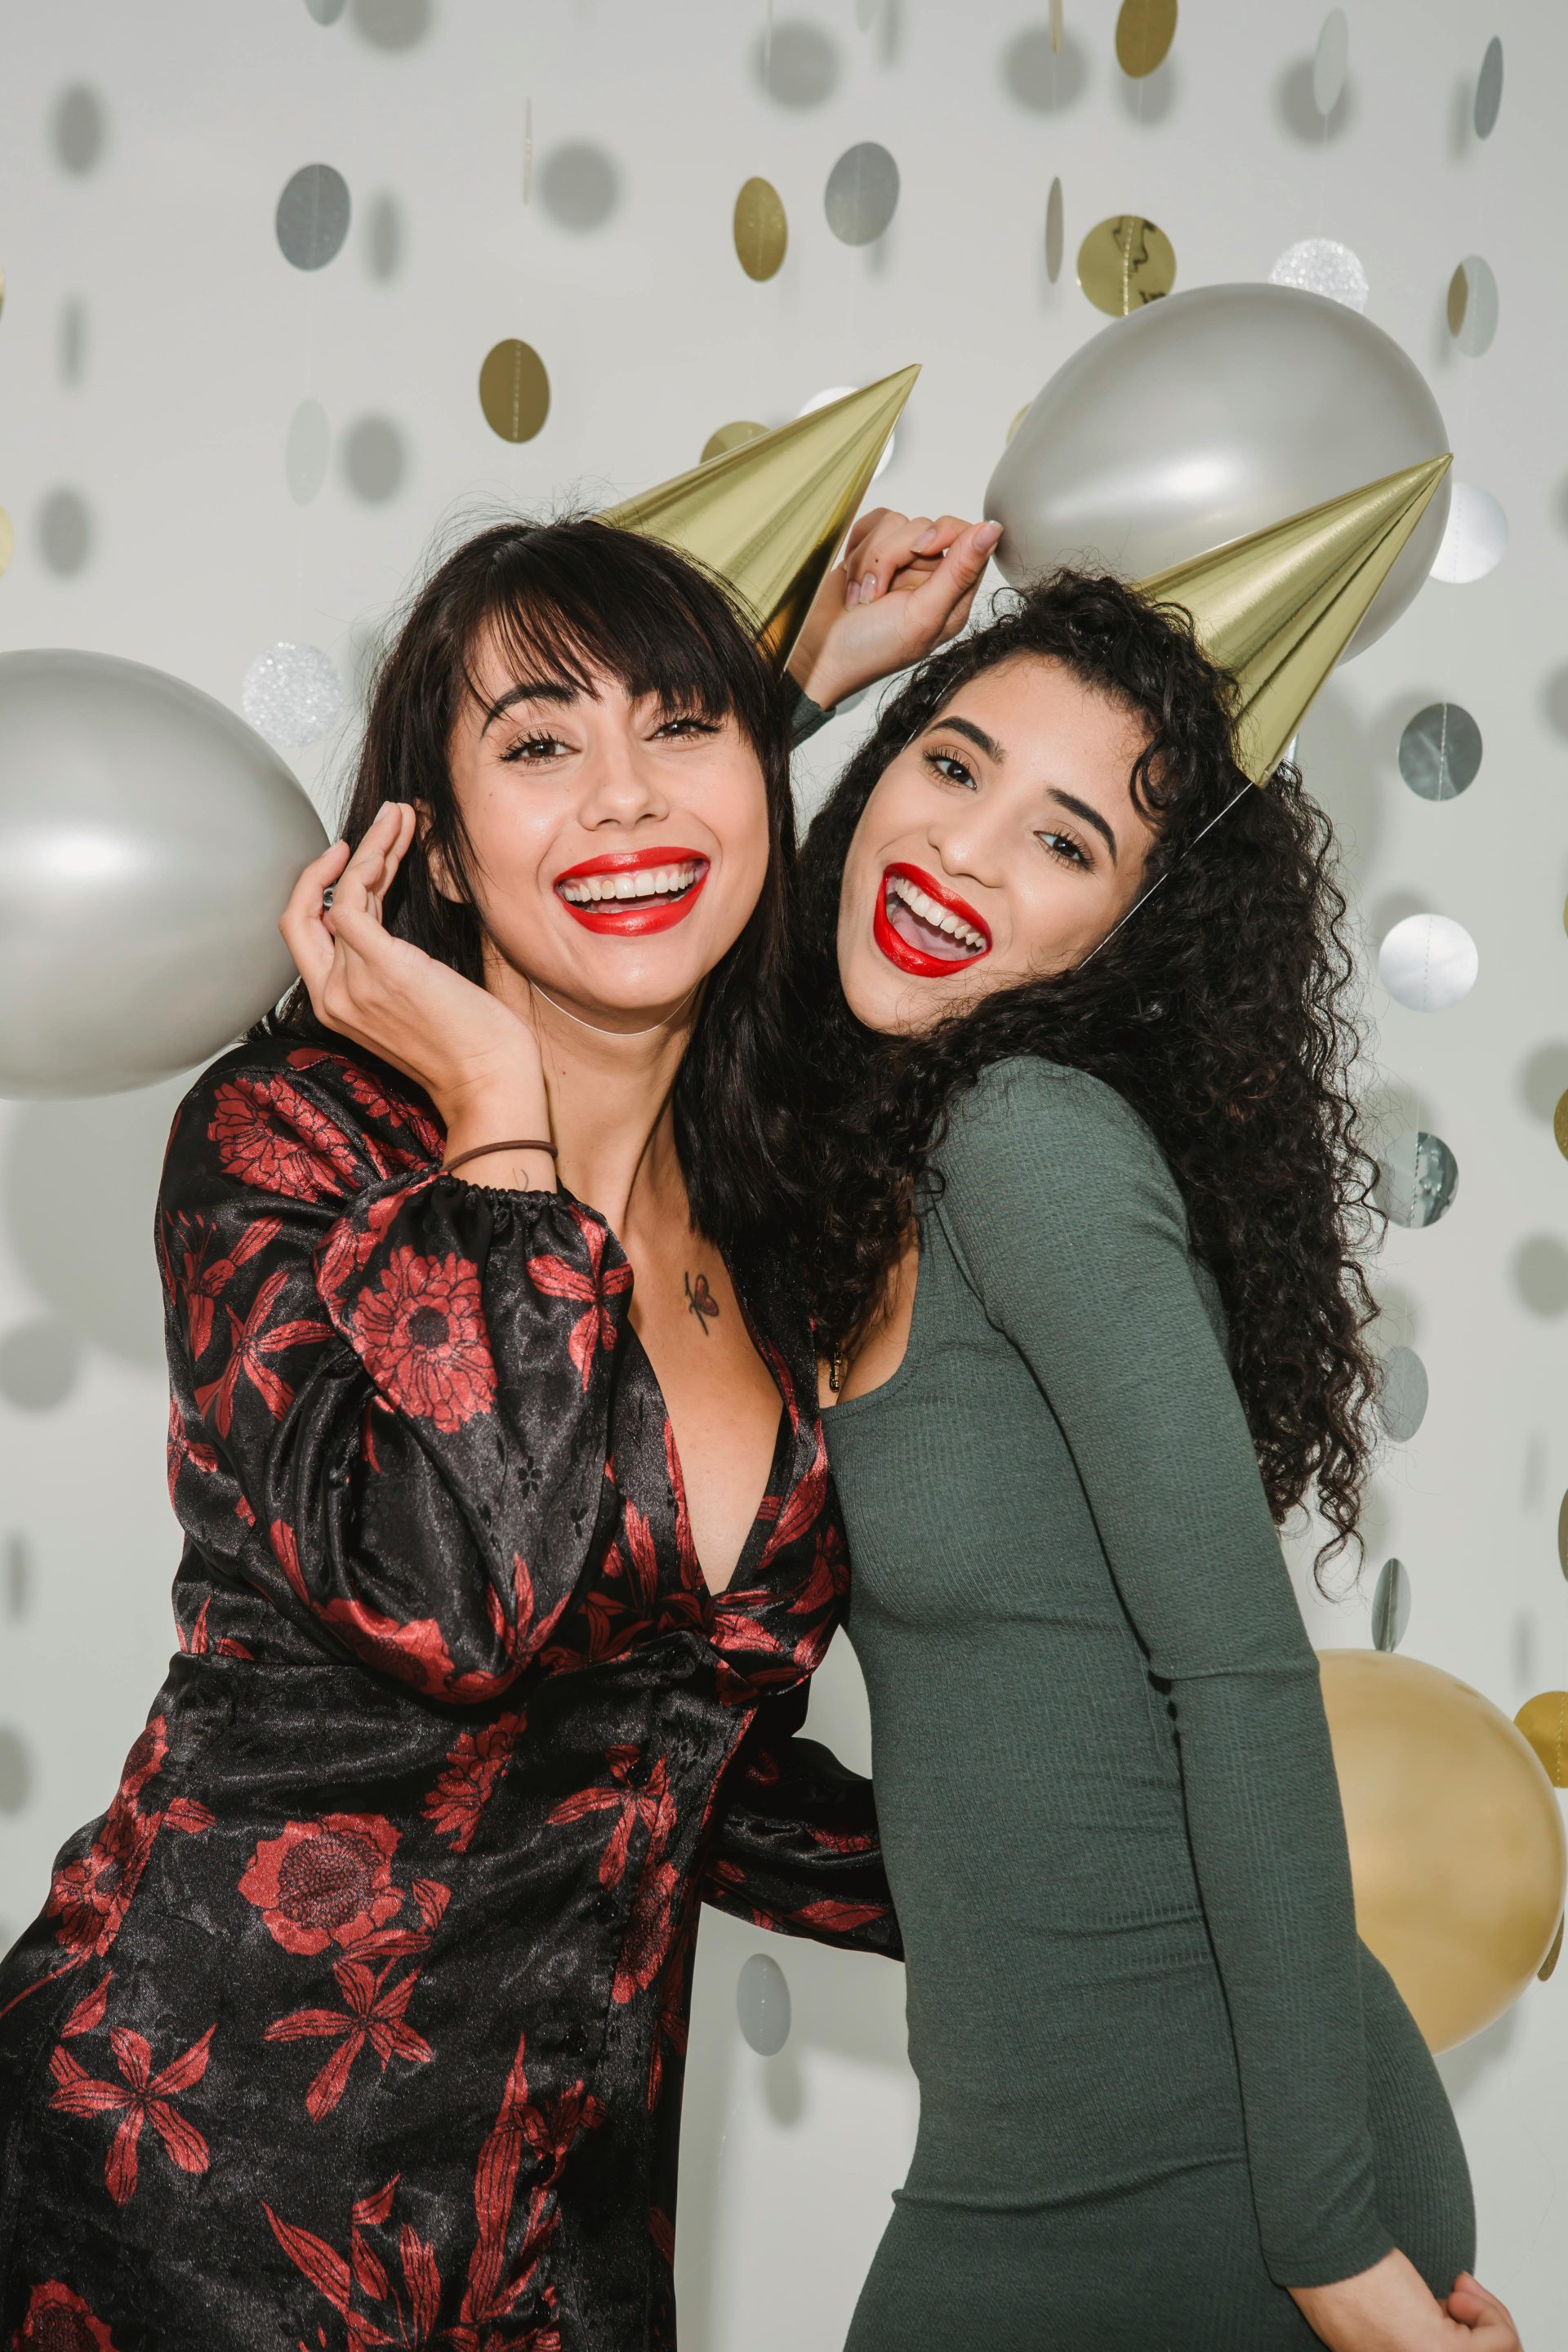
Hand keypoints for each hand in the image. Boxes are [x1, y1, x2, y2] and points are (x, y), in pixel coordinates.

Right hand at [279, 803, 549, 1143]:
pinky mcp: (377, 966)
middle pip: (301, 914)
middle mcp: (331, 996)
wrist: (490, 1082)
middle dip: (326, 865)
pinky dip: (370, 862)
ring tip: (400, 816)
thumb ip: (392, 965)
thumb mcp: (417, 1001)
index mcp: (337, 1006)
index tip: (354, 860)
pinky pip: (354, 898)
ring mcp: (349, 982)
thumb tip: (394, 919)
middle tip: (370, 828)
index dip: (323, 893)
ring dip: (369, 847)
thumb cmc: (470, 1047)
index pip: (312, 935)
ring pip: (336, 895)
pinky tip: (393, 842)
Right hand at [786, 509, 1000, 712]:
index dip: (944, 534)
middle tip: (880, 592)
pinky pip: (874, 523)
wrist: (817, 654)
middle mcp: (930, 576)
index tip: (921, 551)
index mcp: (953, 595)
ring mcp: (900, 564)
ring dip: (870, 560)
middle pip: (927, 528)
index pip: (968, 538)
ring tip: (861, 595)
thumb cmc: (870, 650)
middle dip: (895, 555)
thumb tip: (992, 530)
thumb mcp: (922, 615)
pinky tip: (852, 579)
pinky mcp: (872, 553)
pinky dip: (858, 548)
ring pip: (896, 524)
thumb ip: (959, 572)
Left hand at [1289, 2249, 1521, 2349]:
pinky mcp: (1444, 2351)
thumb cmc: (1337, 2275)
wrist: (1326, 2252)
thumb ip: (1404, 2339)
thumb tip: (1439, 2323)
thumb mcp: (1374, 2325)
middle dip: (1485, 2331)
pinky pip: (1502, 2341)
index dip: (1469, 2334)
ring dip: (1489, 2320)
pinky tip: (1458, 2290)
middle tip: (1462, 2298)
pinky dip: (1491, 2311)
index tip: (1456, 2312)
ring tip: (1459, 2292)